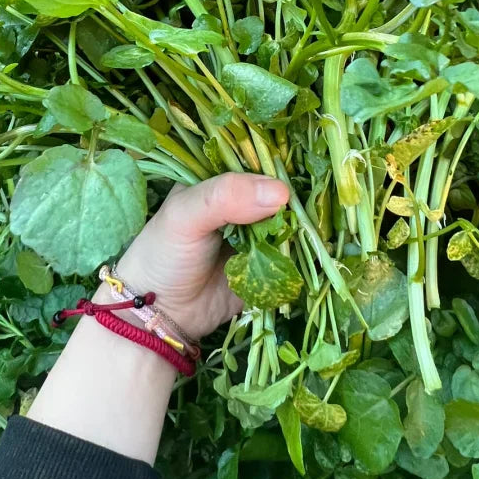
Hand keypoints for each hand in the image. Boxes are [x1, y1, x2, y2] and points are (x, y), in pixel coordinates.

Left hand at [29, 173, 288, 462]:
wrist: (160, 315)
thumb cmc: (162, 255)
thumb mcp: (185, 216)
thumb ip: (225, 197)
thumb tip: (281, 193)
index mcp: (219, 182)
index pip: (257, 163)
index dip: (280, 167)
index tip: (306, 171)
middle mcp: (241, 205)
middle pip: (280, 195)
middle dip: (298, 202)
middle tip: (316, 207)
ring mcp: (256, 237)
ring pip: (291, 226)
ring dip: (304, 230)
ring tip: (318, 231)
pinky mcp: (267, 268)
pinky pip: (292, 259)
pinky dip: (303, 257)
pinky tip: (317, 253)